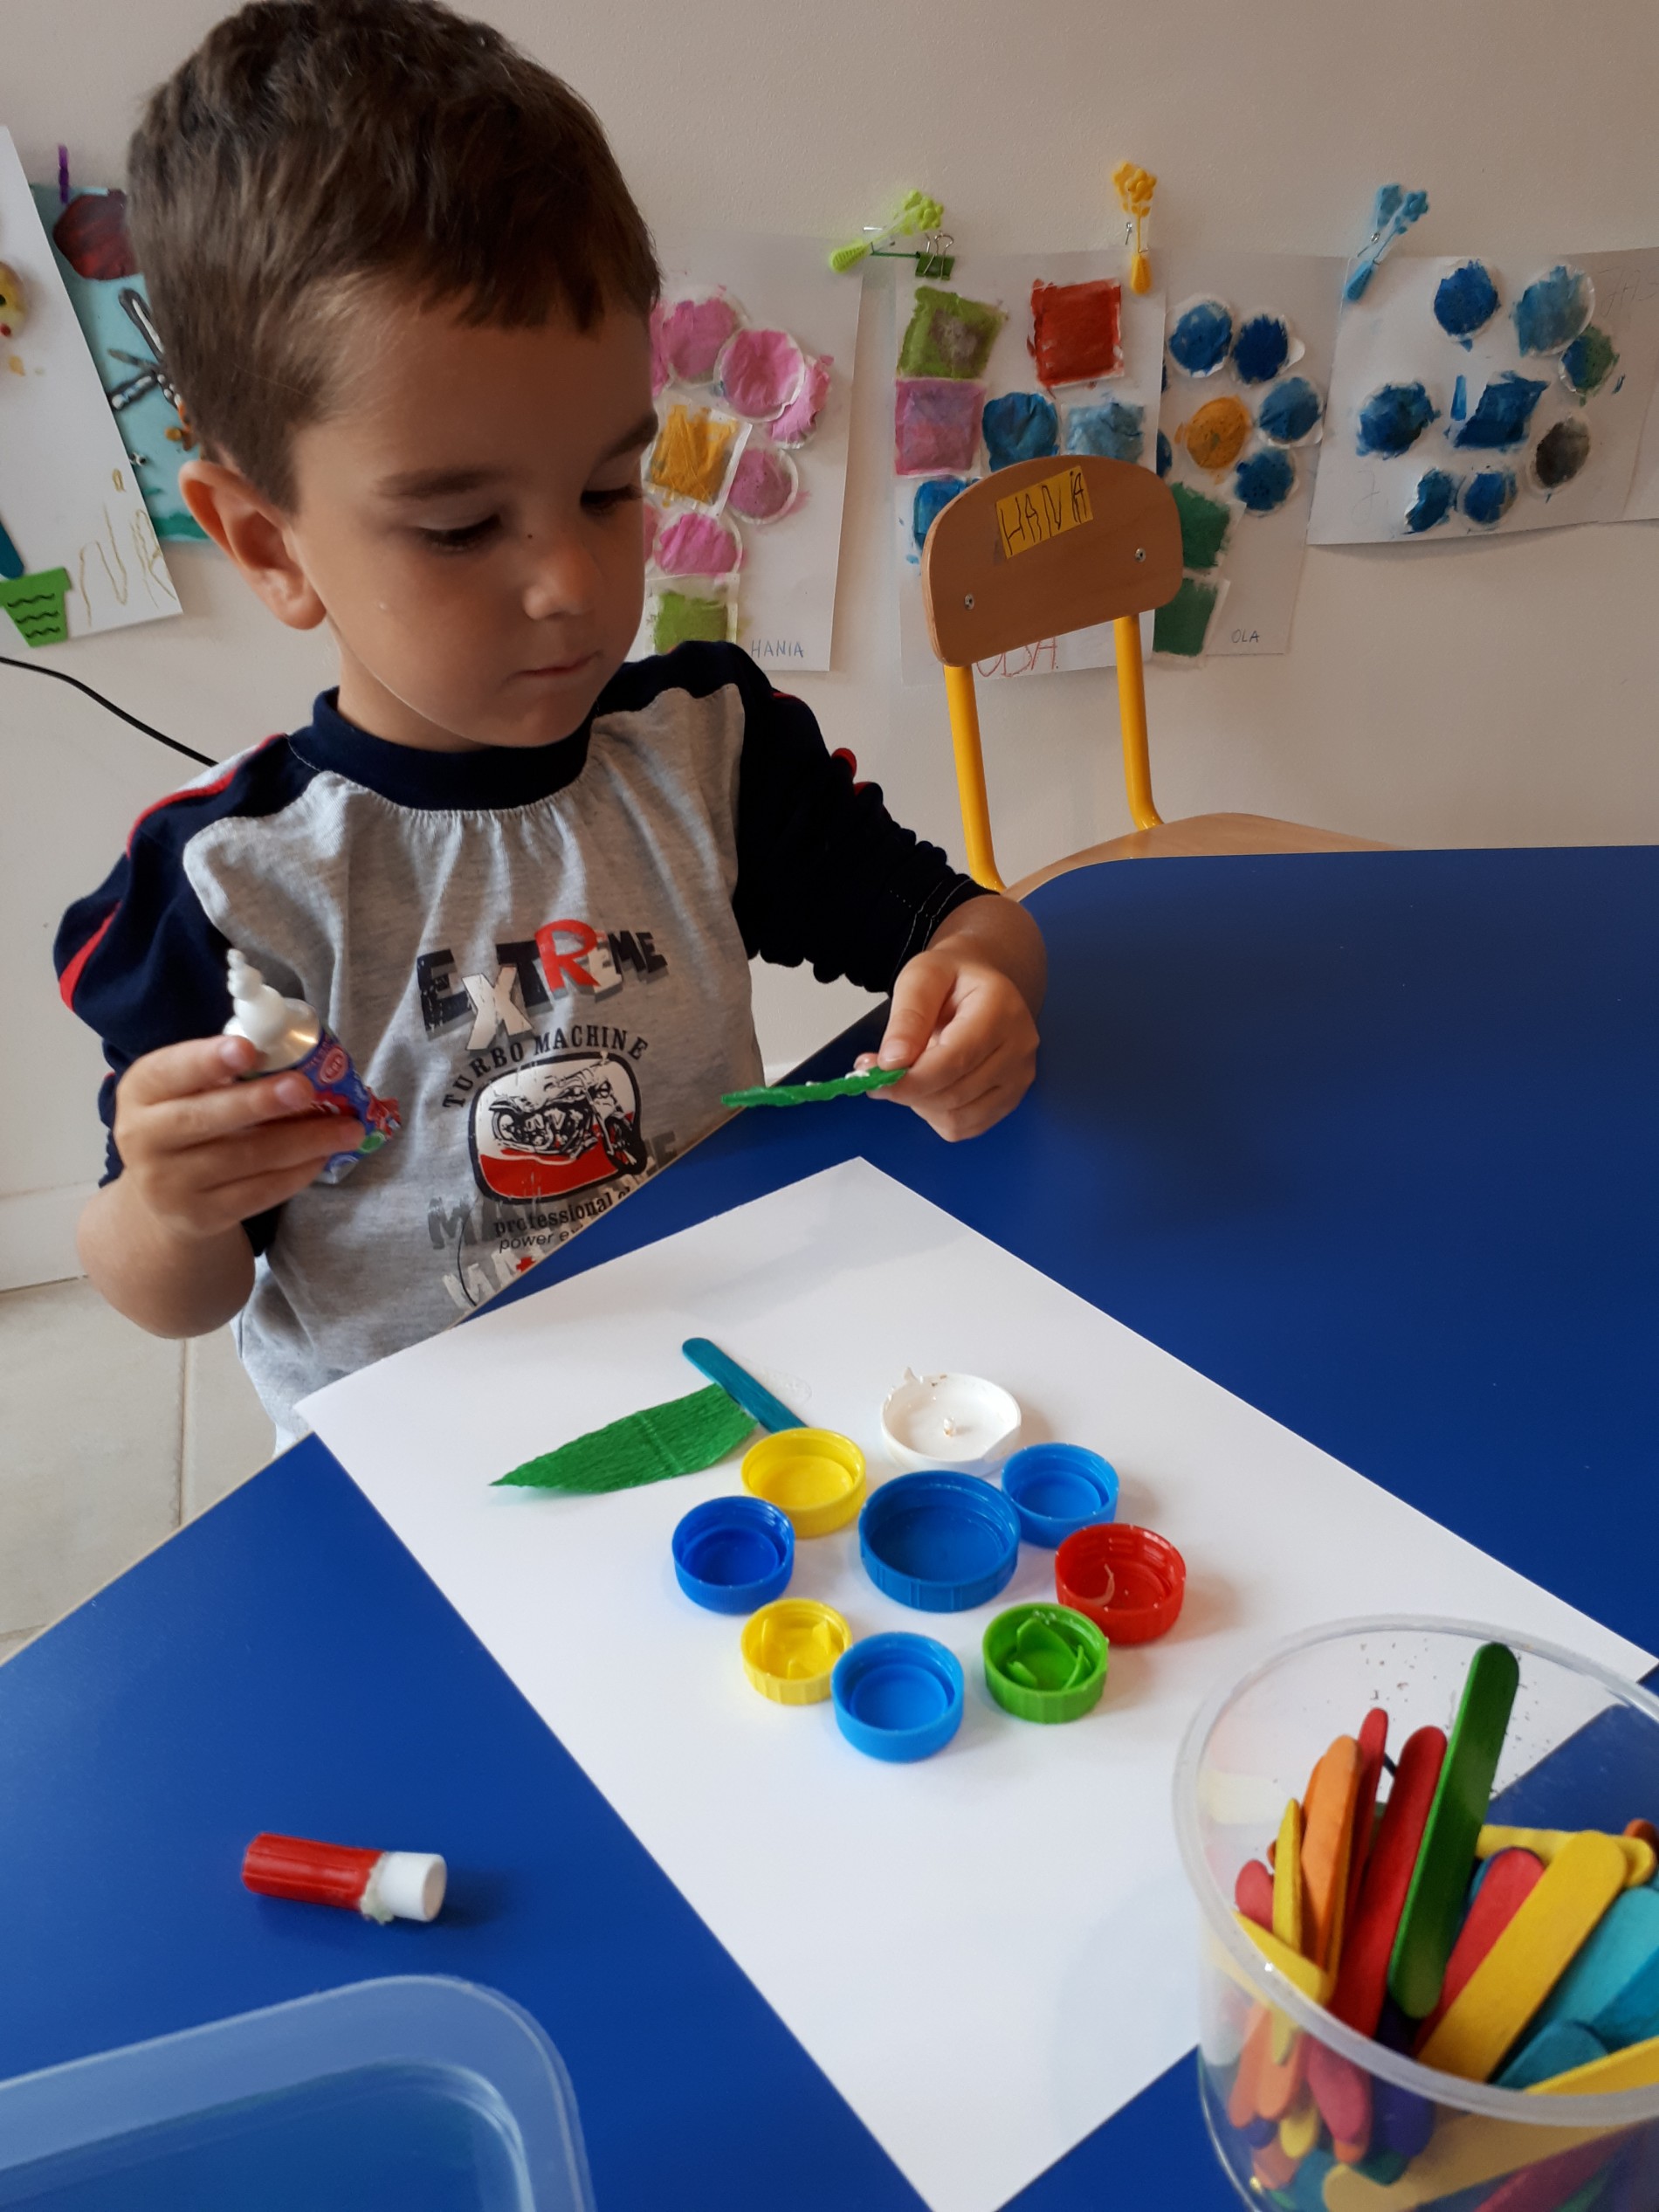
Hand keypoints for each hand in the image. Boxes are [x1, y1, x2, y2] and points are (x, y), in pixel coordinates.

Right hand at [111, 1034, 361, 1239]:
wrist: (163, 1199)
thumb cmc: (187, 1125)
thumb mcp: (185, 1092)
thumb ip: (222, 1073)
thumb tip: (295, 1055)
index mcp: (140, 1091)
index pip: (167, 1072)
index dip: (206, 1060)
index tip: (246, 1049)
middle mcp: (143, 1138)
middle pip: (206, 1118)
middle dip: (259, 1101)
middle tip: (304, 1088)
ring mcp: (169, 1184)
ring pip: (245, 1157)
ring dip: (303, 1140)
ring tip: (346, 1127)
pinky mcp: (201, 1217)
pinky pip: (259, 1192)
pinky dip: (297, 1172)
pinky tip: (324, 1155)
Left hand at [857, 897, 1042, 1141]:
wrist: (983, 984)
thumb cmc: (952, 978)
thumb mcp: (922, 976)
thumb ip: (908, 1016)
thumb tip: (891, 1061)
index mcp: (1001, 1011)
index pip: (955, 1060)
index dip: (910, 1078)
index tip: (871, 1076)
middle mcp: (1019, 1049)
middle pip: (954, 1093)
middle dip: (907, 1089)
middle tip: (876, 1071)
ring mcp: (1019, 1079)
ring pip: (956, 1117)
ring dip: (920, 1103)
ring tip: (910, 1070)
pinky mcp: (1010, 1100)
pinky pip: (963, 1127)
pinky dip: (936, 1114)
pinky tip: (930, 1085)